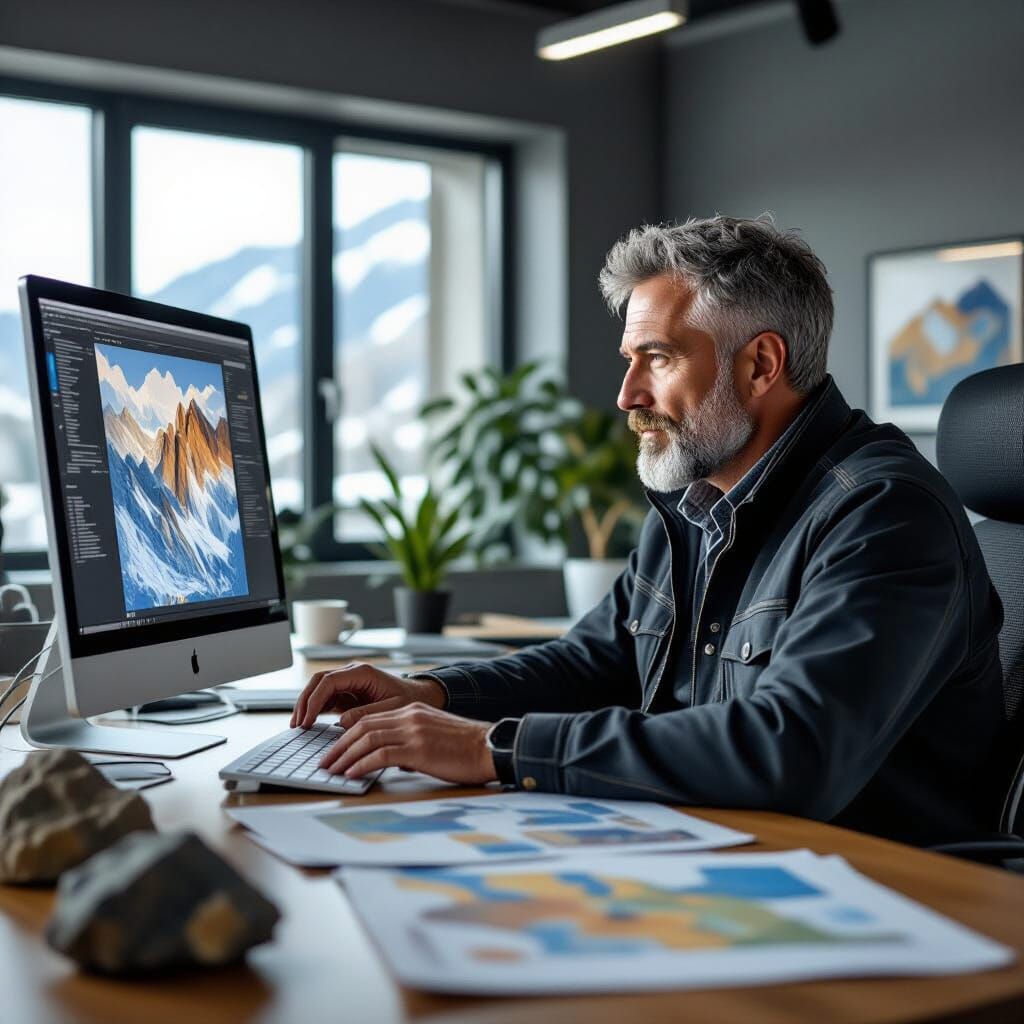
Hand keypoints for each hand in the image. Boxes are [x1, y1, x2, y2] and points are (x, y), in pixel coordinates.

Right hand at [289, 663, 445, 728]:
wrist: (420, 697)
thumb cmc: (409, 700)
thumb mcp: (392, 709)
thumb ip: (367, 714)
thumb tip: (342, 722)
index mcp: (363, 672)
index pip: (329, 681)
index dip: (315, 700)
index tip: (307, 720)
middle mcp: (352, 674)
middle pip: (318, 682)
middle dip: (305, 702)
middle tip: (297, 725)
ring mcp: (347, 683)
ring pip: (318, 689)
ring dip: (306, 706)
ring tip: (298, 727)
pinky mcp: (346, 694)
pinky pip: (325, 699)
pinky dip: (315, 710)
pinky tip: (309, 725)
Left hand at [318, 703, 497, 784]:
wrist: (490, 747)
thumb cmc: (466, 748)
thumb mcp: (433, 735)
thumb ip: (411, 741)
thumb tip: (392, 759)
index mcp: (412, 711)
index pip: (370, 719)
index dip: (348, 734)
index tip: (335, 750)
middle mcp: (409, 716)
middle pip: (363, 727)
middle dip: (339, 746)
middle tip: (325, 762)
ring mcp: (413, 731)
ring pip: (367, 739)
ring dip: (345, 756)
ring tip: (332, 771)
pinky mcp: (418, 749)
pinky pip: (381, 755)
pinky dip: (362, 764)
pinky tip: (351, 775)